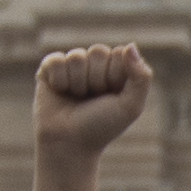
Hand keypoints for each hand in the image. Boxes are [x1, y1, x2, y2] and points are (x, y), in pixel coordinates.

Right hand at [31, 42, 152, 190]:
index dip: (115, 75)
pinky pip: (56, 60)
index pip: (120, 53)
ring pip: (76, 56)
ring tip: (76, 98)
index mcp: (116, 70)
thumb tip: (130, 45)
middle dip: (96, 79)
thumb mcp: (130, 106)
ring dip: (77, 83)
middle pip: (98, 51)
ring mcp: (72, 65)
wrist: (69, 144)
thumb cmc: (101, 126)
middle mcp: (95, 64)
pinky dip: (59, 80)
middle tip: (92, 99)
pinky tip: (60, 92)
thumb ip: (141, 77)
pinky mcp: (50, 69)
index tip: (111, 96)